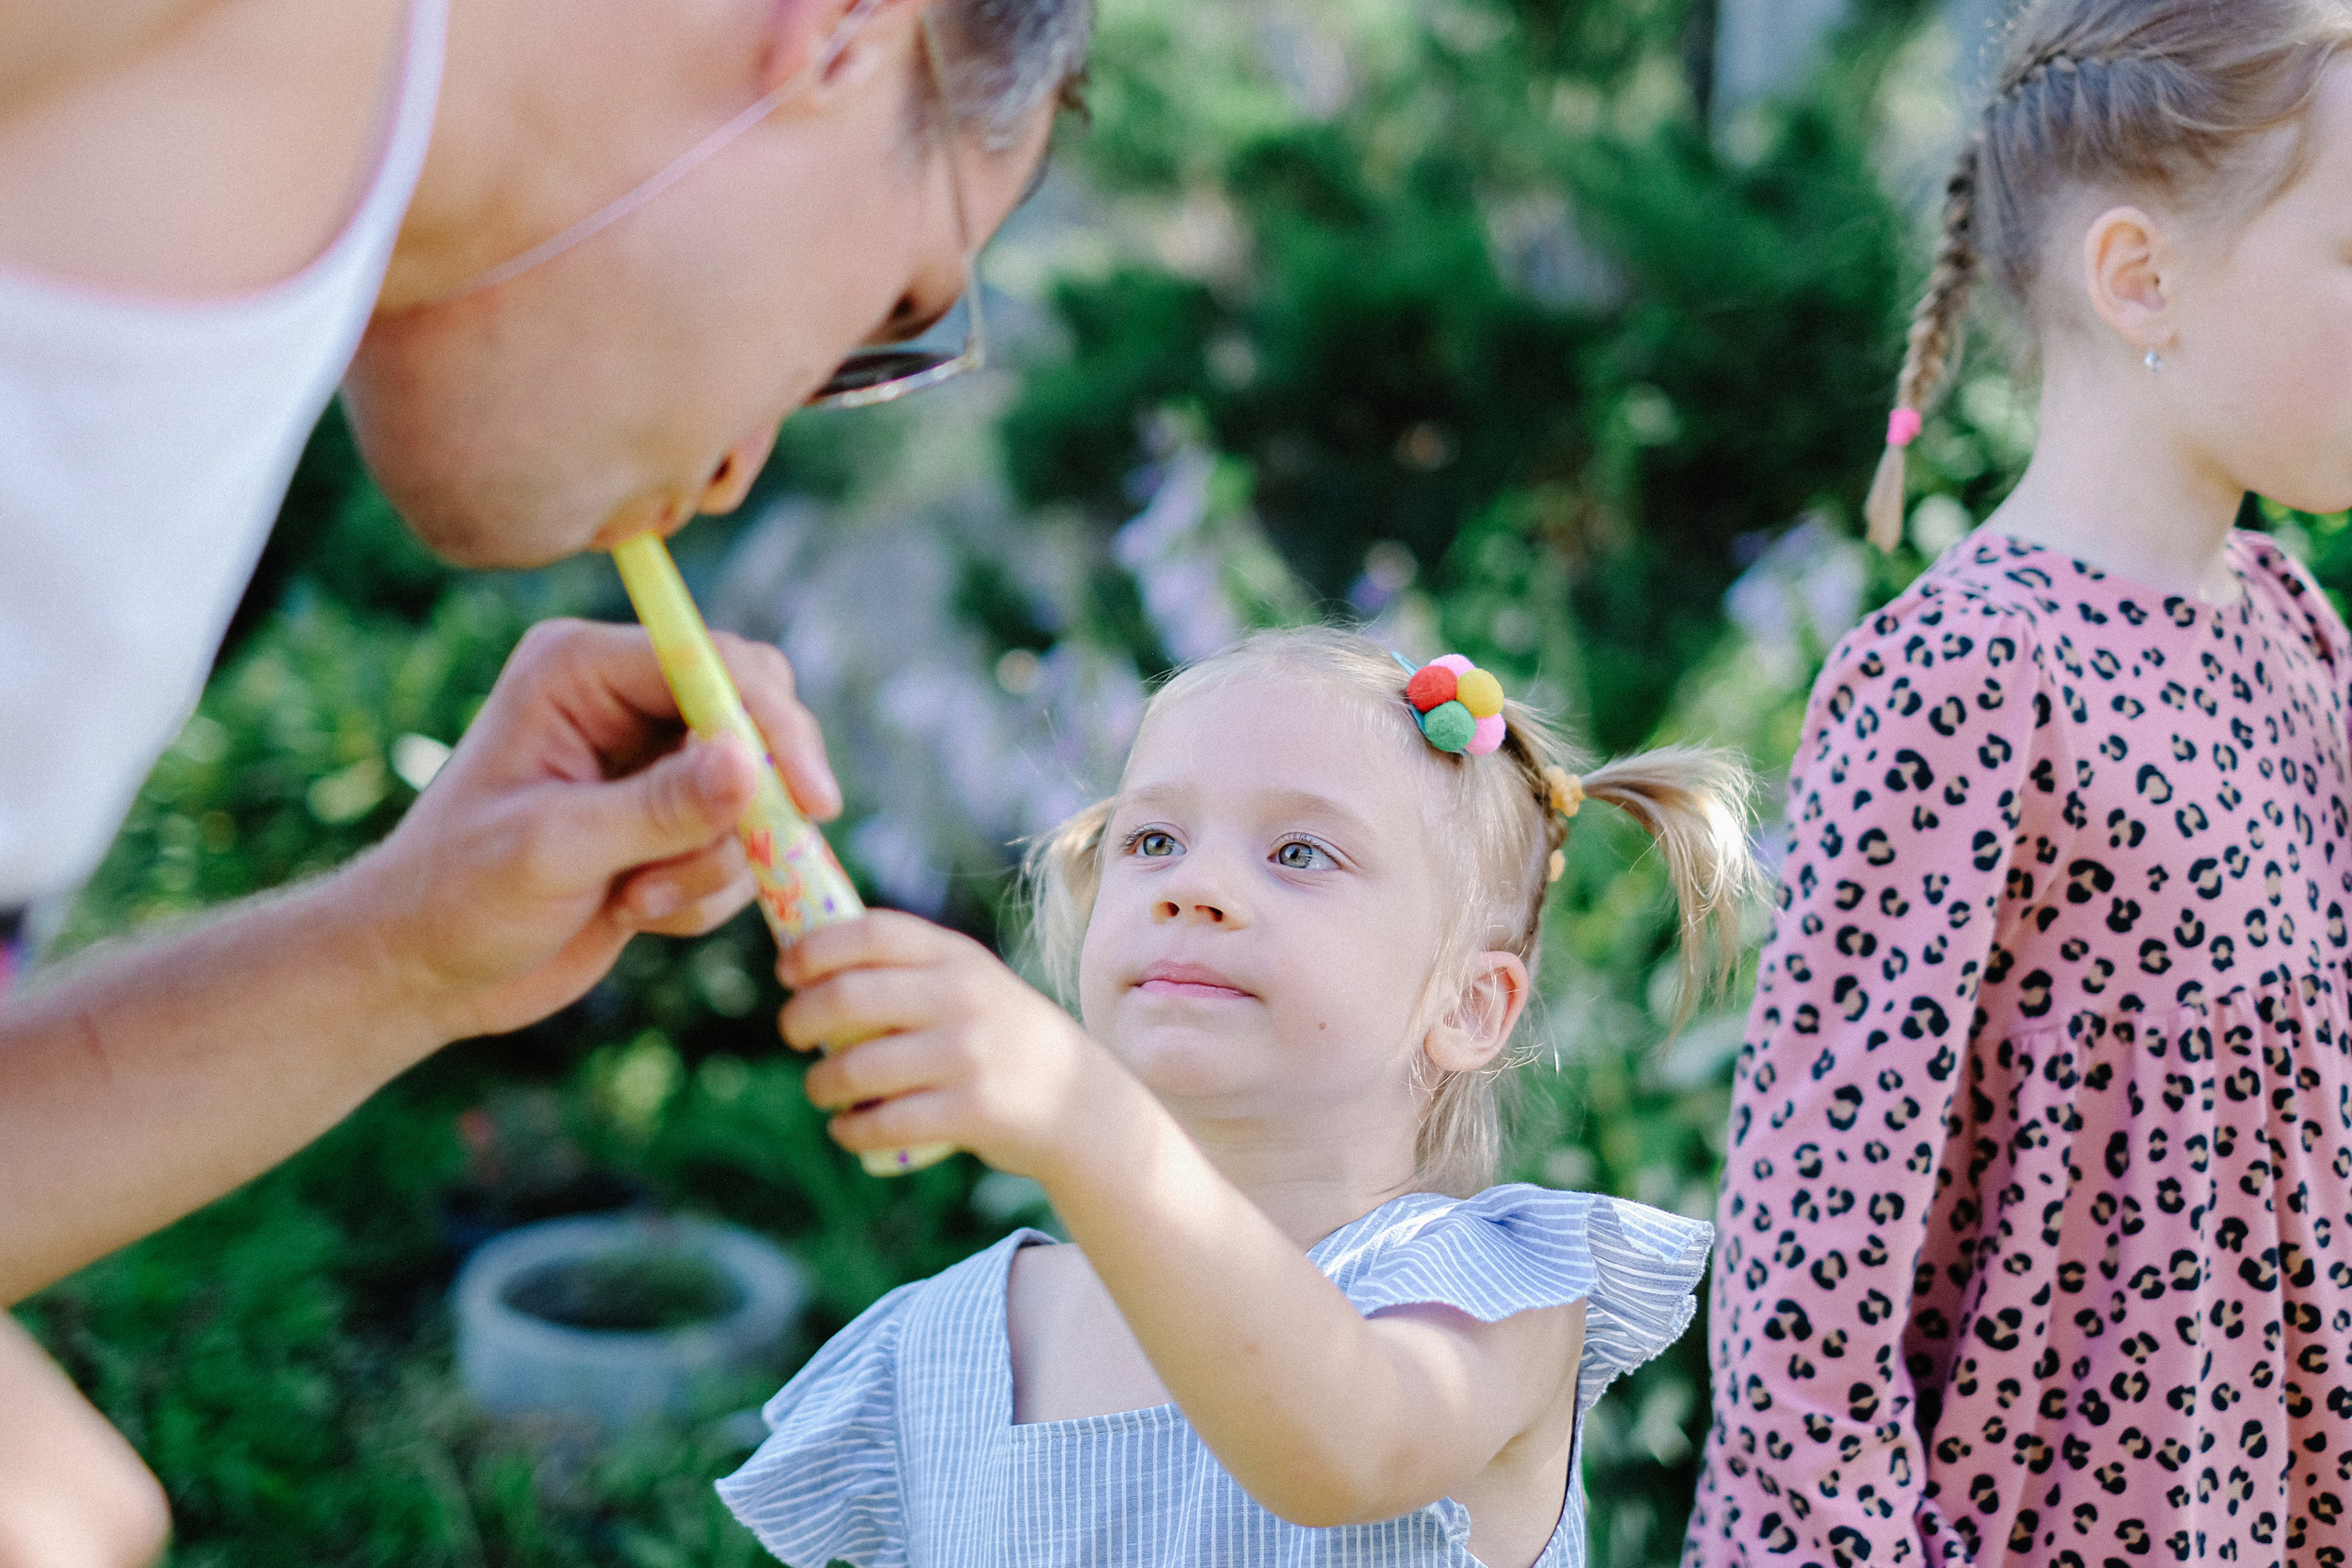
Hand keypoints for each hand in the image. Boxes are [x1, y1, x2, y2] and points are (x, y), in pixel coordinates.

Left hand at [352, 618, 840, 1039]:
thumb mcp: (555, 850)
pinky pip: (738, 846)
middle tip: (763, 853)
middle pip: (753, 711)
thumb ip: (659, 808)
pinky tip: (636, 912)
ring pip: (755, 791)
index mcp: (579, 669)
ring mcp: (647, 761)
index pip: (713, 664)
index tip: (811, 801)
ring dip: (716, 862)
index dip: (771, 726)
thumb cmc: (457, 896)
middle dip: (759, 795)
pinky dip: (705, 893)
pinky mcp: (666, 820)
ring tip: (639, 899)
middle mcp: (620, 699)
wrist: (425, 969)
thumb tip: (754, 767)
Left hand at [779, 911, 1136, 1182]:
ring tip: (820, 1090)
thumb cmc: (1002, 1038)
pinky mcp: (971, 1111)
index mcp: (956, 957)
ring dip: (820, 1084)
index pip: (869, 933)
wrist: (1080, 1102)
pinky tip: (846, 1129)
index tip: (787, 971)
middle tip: (793, 1034)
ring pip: (855, 1068)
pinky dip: (850, 1130)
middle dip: (800, 1017)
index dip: (814, 947)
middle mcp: (962, 998)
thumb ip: (912, 969)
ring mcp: (968, 1055)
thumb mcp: (972, 984)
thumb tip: (811, 959)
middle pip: (846, 996)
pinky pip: (882, 1123)